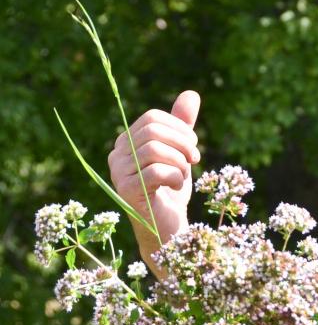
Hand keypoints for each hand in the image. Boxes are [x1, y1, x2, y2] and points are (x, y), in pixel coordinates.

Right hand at [108, 90, 200, 260]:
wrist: (167, 230)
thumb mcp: (180, 155)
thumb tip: (191, 94)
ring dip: (180, 162)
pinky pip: (156, 171)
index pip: (152, 118)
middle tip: (195, 159)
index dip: (179, 128)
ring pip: (154, 149)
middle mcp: (116, 155)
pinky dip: (176, 177)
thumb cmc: (171, 192)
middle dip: (182, 142)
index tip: (193, 147)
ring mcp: (118, 173)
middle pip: (152, 130)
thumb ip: (182, 127)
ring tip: (184, 175)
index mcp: (126, 142)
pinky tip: (176, 187)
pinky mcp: (126, 191)